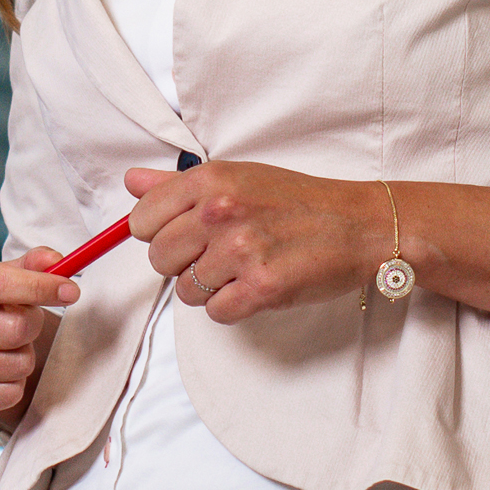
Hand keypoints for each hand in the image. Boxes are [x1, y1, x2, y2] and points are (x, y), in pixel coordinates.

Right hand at [0, 245, 79, 428]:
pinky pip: (6, 394)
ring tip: (9, 346)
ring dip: (24, 356)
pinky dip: (14, 385)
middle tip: (28, 322)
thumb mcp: (3, 273)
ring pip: (15, 365)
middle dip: (34, 325)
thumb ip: (33, 264)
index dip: (37, 287)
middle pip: (12, 329)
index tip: (69, 291)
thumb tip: (55, 262)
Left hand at [128, 159, 386, 321]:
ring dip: (209, 288)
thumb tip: (131, 182)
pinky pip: (216, 312)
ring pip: (186, 291)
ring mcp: (241, 250)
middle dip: (182, 264)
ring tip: (242, 269)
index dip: (158, 234)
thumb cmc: (296, 200)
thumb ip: (178, 185)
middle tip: (218, 256)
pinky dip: (232, 307)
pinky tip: (255, 286)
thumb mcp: (238, 177)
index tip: (183, 236)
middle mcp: (220, 212)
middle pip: (159, 259)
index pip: (142, 220)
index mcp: (209, 180)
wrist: (357, 224)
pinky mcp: (262, 287)